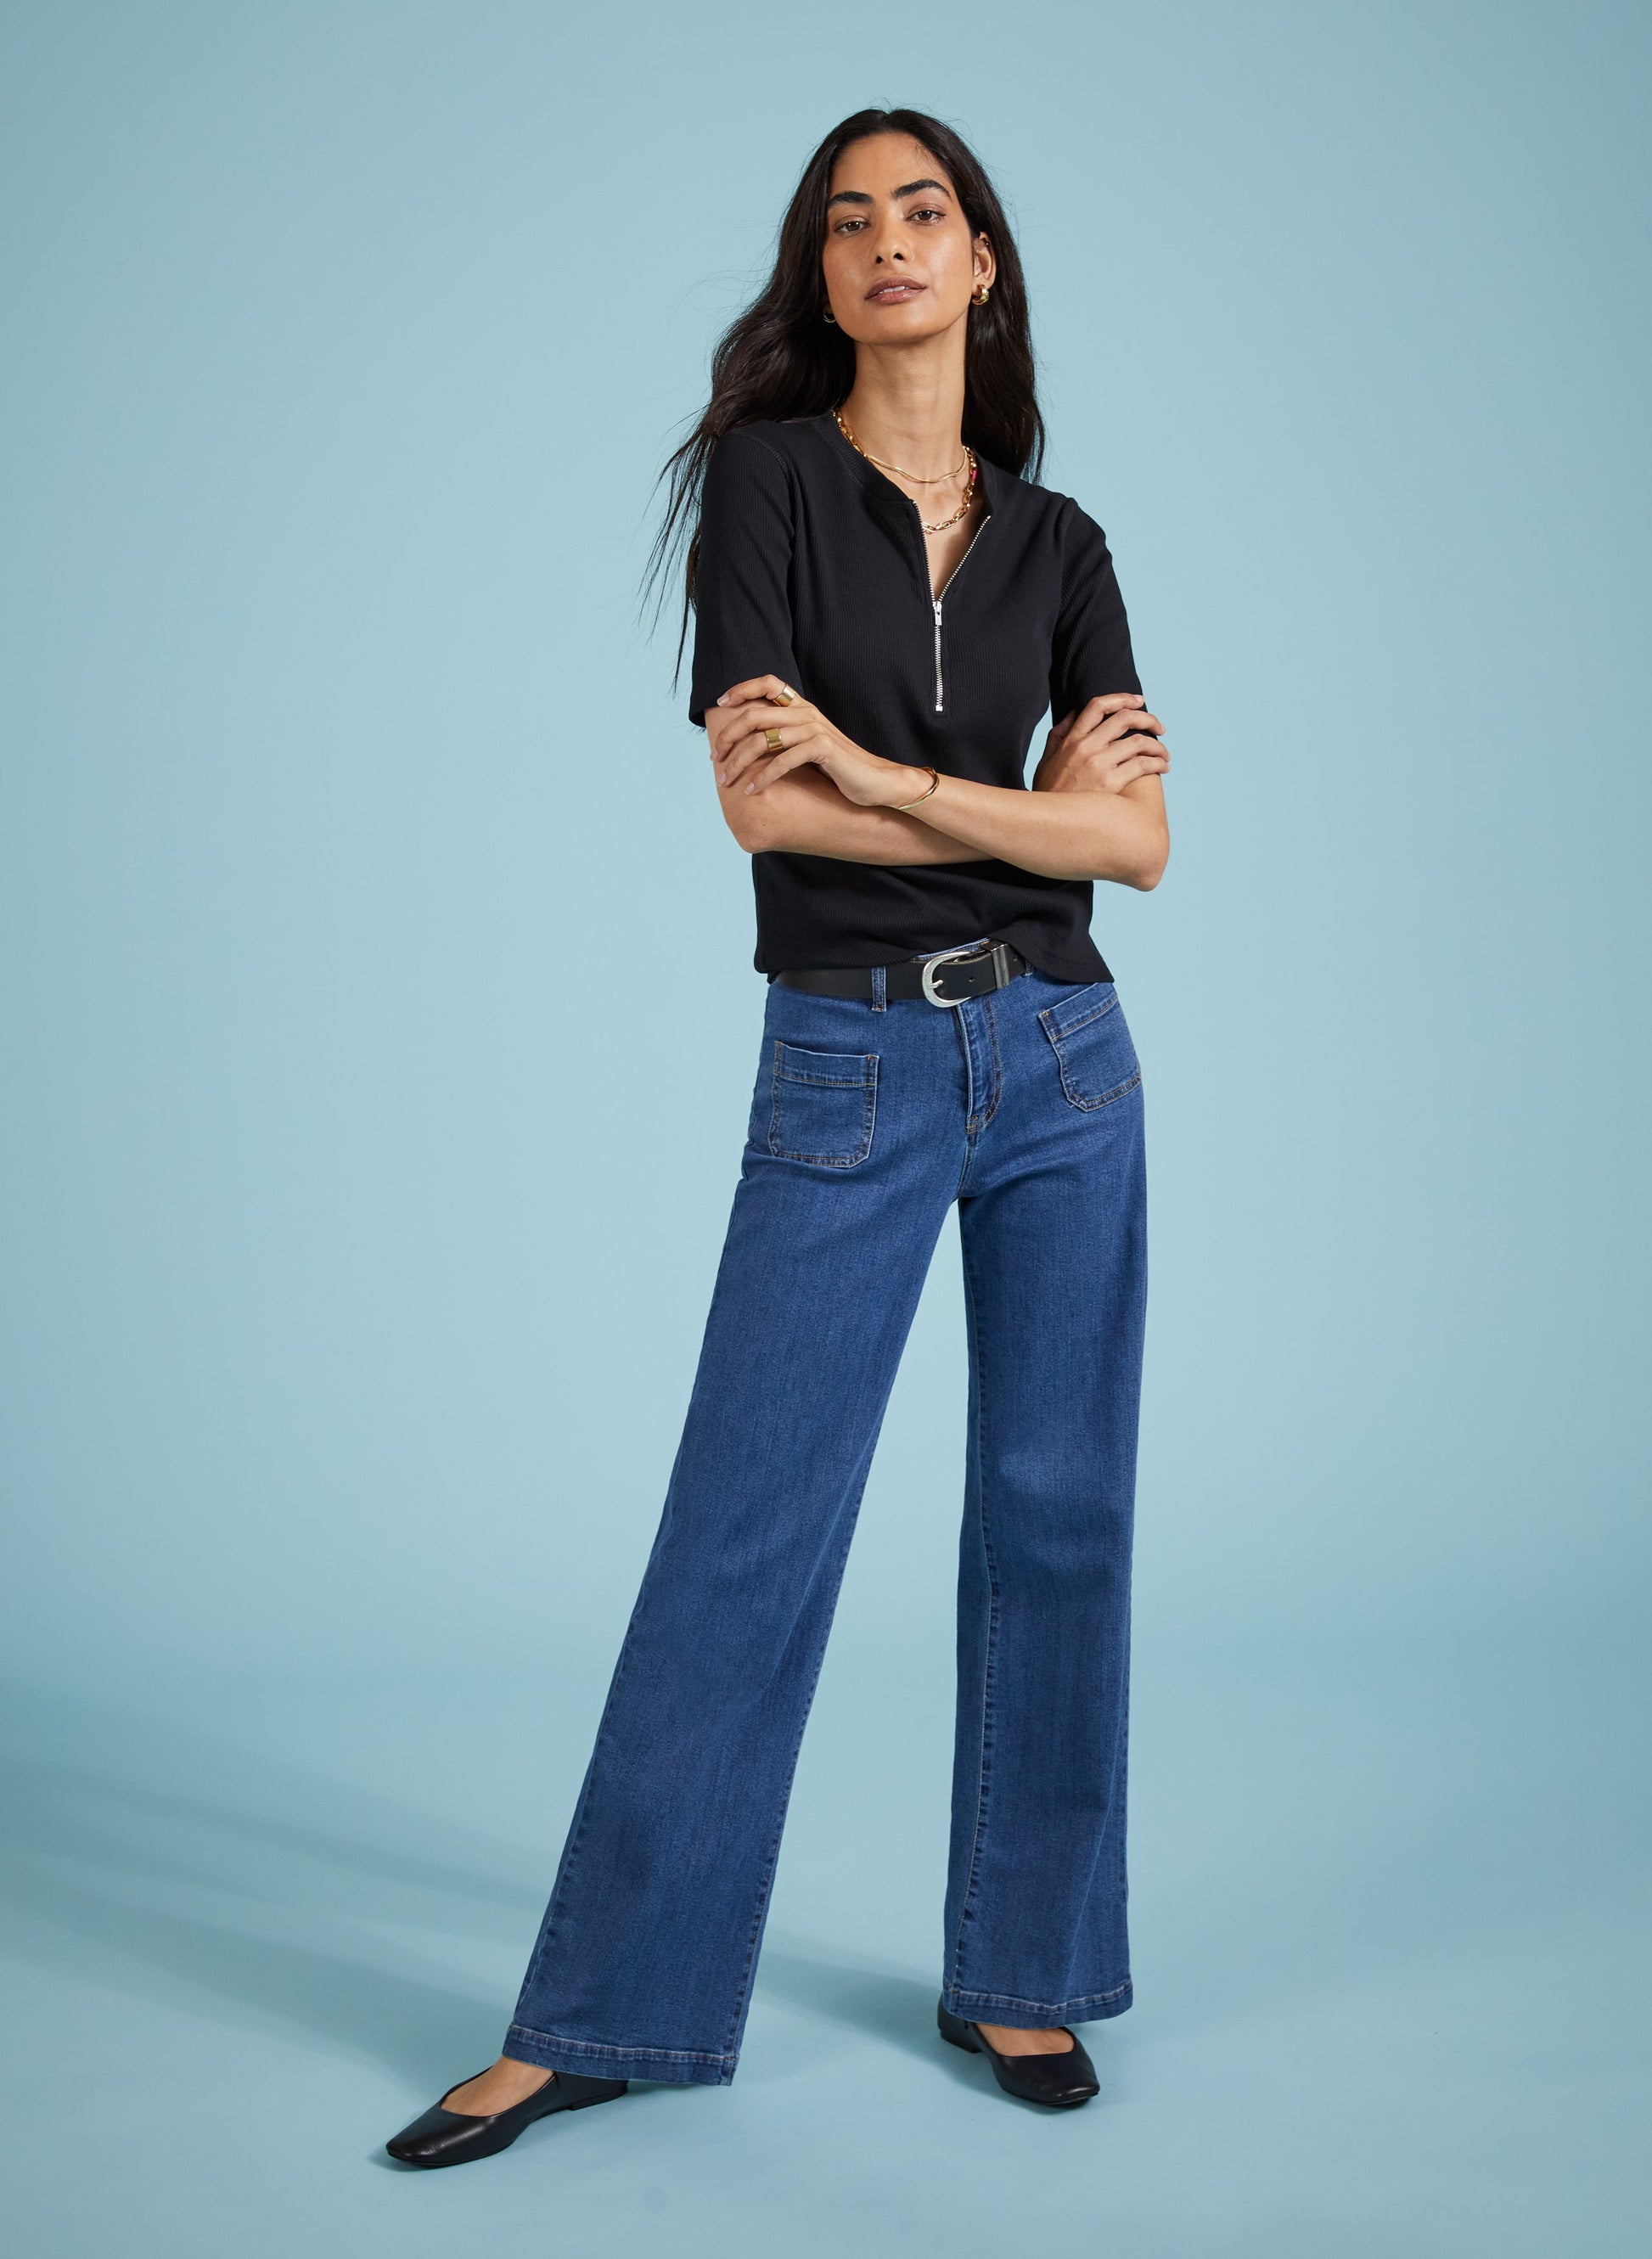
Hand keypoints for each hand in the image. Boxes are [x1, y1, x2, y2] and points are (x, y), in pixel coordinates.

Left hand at [707, 676, 929, 809]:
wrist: (876, 781)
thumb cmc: (839, 767)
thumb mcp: (809, 745)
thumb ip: (786, 735)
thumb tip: (751, 741)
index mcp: (802, 707)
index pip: (768, 682)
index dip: (741, 688)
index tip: (720, 704)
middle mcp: (806, 713)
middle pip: (755, 714)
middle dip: (728, 736)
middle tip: (714, 758)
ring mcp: (814, 729)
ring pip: (763, 739)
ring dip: (739, 762)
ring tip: (726, 780)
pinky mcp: (823, 749)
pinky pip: (783, 760)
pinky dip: (763, 777)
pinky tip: (753, 790)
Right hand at [1033, 694, 1167, 795]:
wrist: (1047, 823)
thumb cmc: (1048, 792)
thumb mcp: (1046, 758)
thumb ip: (1059, 734)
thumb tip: (1074, 714)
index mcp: (1071, 739)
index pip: (1098, 706)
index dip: (1122, 698)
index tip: (1139, 701)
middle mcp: (1085, 747)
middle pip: (1125, 719)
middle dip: (1149, 719)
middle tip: (1160, 729)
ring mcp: (1097, 765)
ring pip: (1139, 742)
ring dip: (1158, 746)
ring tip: (1165, 754)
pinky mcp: (1109, 784)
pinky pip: (1142, 766)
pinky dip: (1158, 764)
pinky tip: (1163, 768)